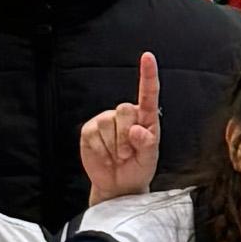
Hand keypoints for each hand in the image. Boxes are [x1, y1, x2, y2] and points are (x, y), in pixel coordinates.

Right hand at [80, 51, 162, 204]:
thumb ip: (148, 144)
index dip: (148, 74)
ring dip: (114, 146)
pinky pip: (93, 135)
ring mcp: (106, 120)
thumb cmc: (138, 168)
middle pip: (125, 109)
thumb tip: (137, 130)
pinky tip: (106, 158)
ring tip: (119, 157)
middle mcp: (126, 114)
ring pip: (107, 123)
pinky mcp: (90, 130)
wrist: (119, 185)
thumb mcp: (150, 159)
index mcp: (146, 117)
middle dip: (127, 136)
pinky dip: (101, 151)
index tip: (147, 56)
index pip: (148, 93)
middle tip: (129, 154)